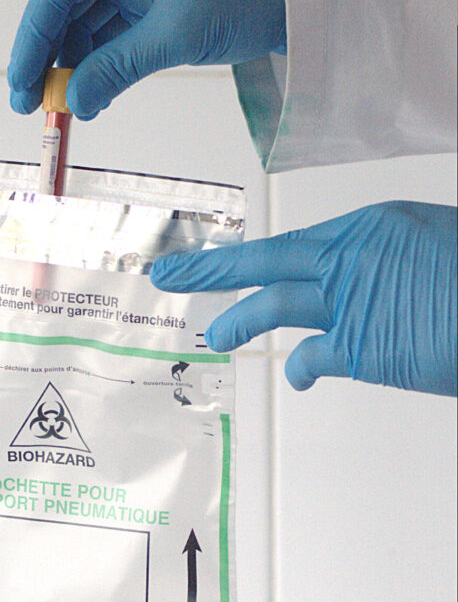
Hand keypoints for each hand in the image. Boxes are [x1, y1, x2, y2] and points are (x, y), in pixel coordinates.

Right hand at [8, 0, 285, 119]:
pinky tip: (92, 101)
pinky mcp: (150, 11)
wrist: (298, 0)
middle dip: (46, 59)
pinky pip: (111, 43)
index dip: (33, 38)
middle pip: (65, 9)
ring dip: (72, 72)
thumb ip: (120, 68)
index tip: (21, 83)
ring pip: (85, 30)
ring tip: (65, 114)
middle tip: (31, 107)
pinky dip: (99, 73)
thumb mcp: (179, 34)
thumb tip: (74, 104)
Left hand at [150, 201, 457, 395]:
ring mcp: (350, 302)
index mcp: (369, 225)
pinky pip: (313, 359)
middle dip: (211, 268)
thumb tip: (376, 277)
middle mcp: (350, 257)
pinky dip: (302, 369)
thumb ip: (390, 259)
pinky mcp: (360, 349)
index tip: (223, 257)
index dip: (251, 253)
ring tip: (214, 336)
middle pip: (265, 260)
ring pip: (273, 306)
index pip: (293, 242)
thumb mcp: (432, 243)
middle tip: (169, 273)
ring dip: (238, 319)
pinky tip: (299, 376)